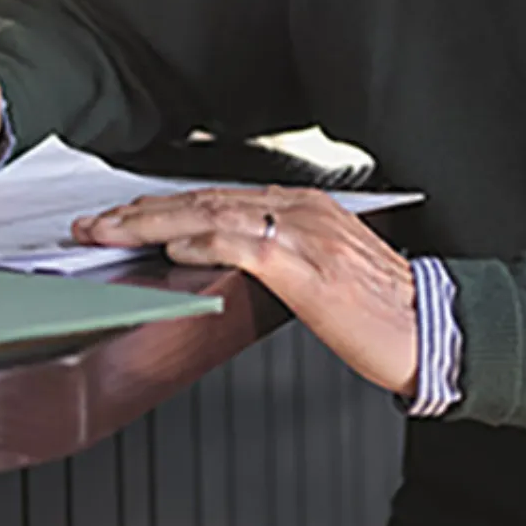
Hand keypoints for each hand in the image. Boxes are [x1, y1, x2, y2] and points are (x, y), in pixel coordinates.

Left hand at [71, 188, 418, 394]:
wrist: (433, 328)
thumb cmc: (383, 310)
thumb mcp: (324, 270)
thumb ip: (279, 255)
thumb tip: (221, 259)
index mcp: (303, 207)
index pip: (216, 197)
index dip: (161, 206)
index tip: (118, 217)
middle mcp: (301, 210)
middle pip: (204, 199)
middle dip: (140, 211)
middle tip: (92, 224)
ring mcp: (304, 237)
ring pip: (213, 215)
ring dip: (153, 222)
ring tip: (110, 231)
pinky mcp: (308, 270)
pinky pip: (246, 246)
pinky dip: (204, 242)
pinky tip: (172, 246)